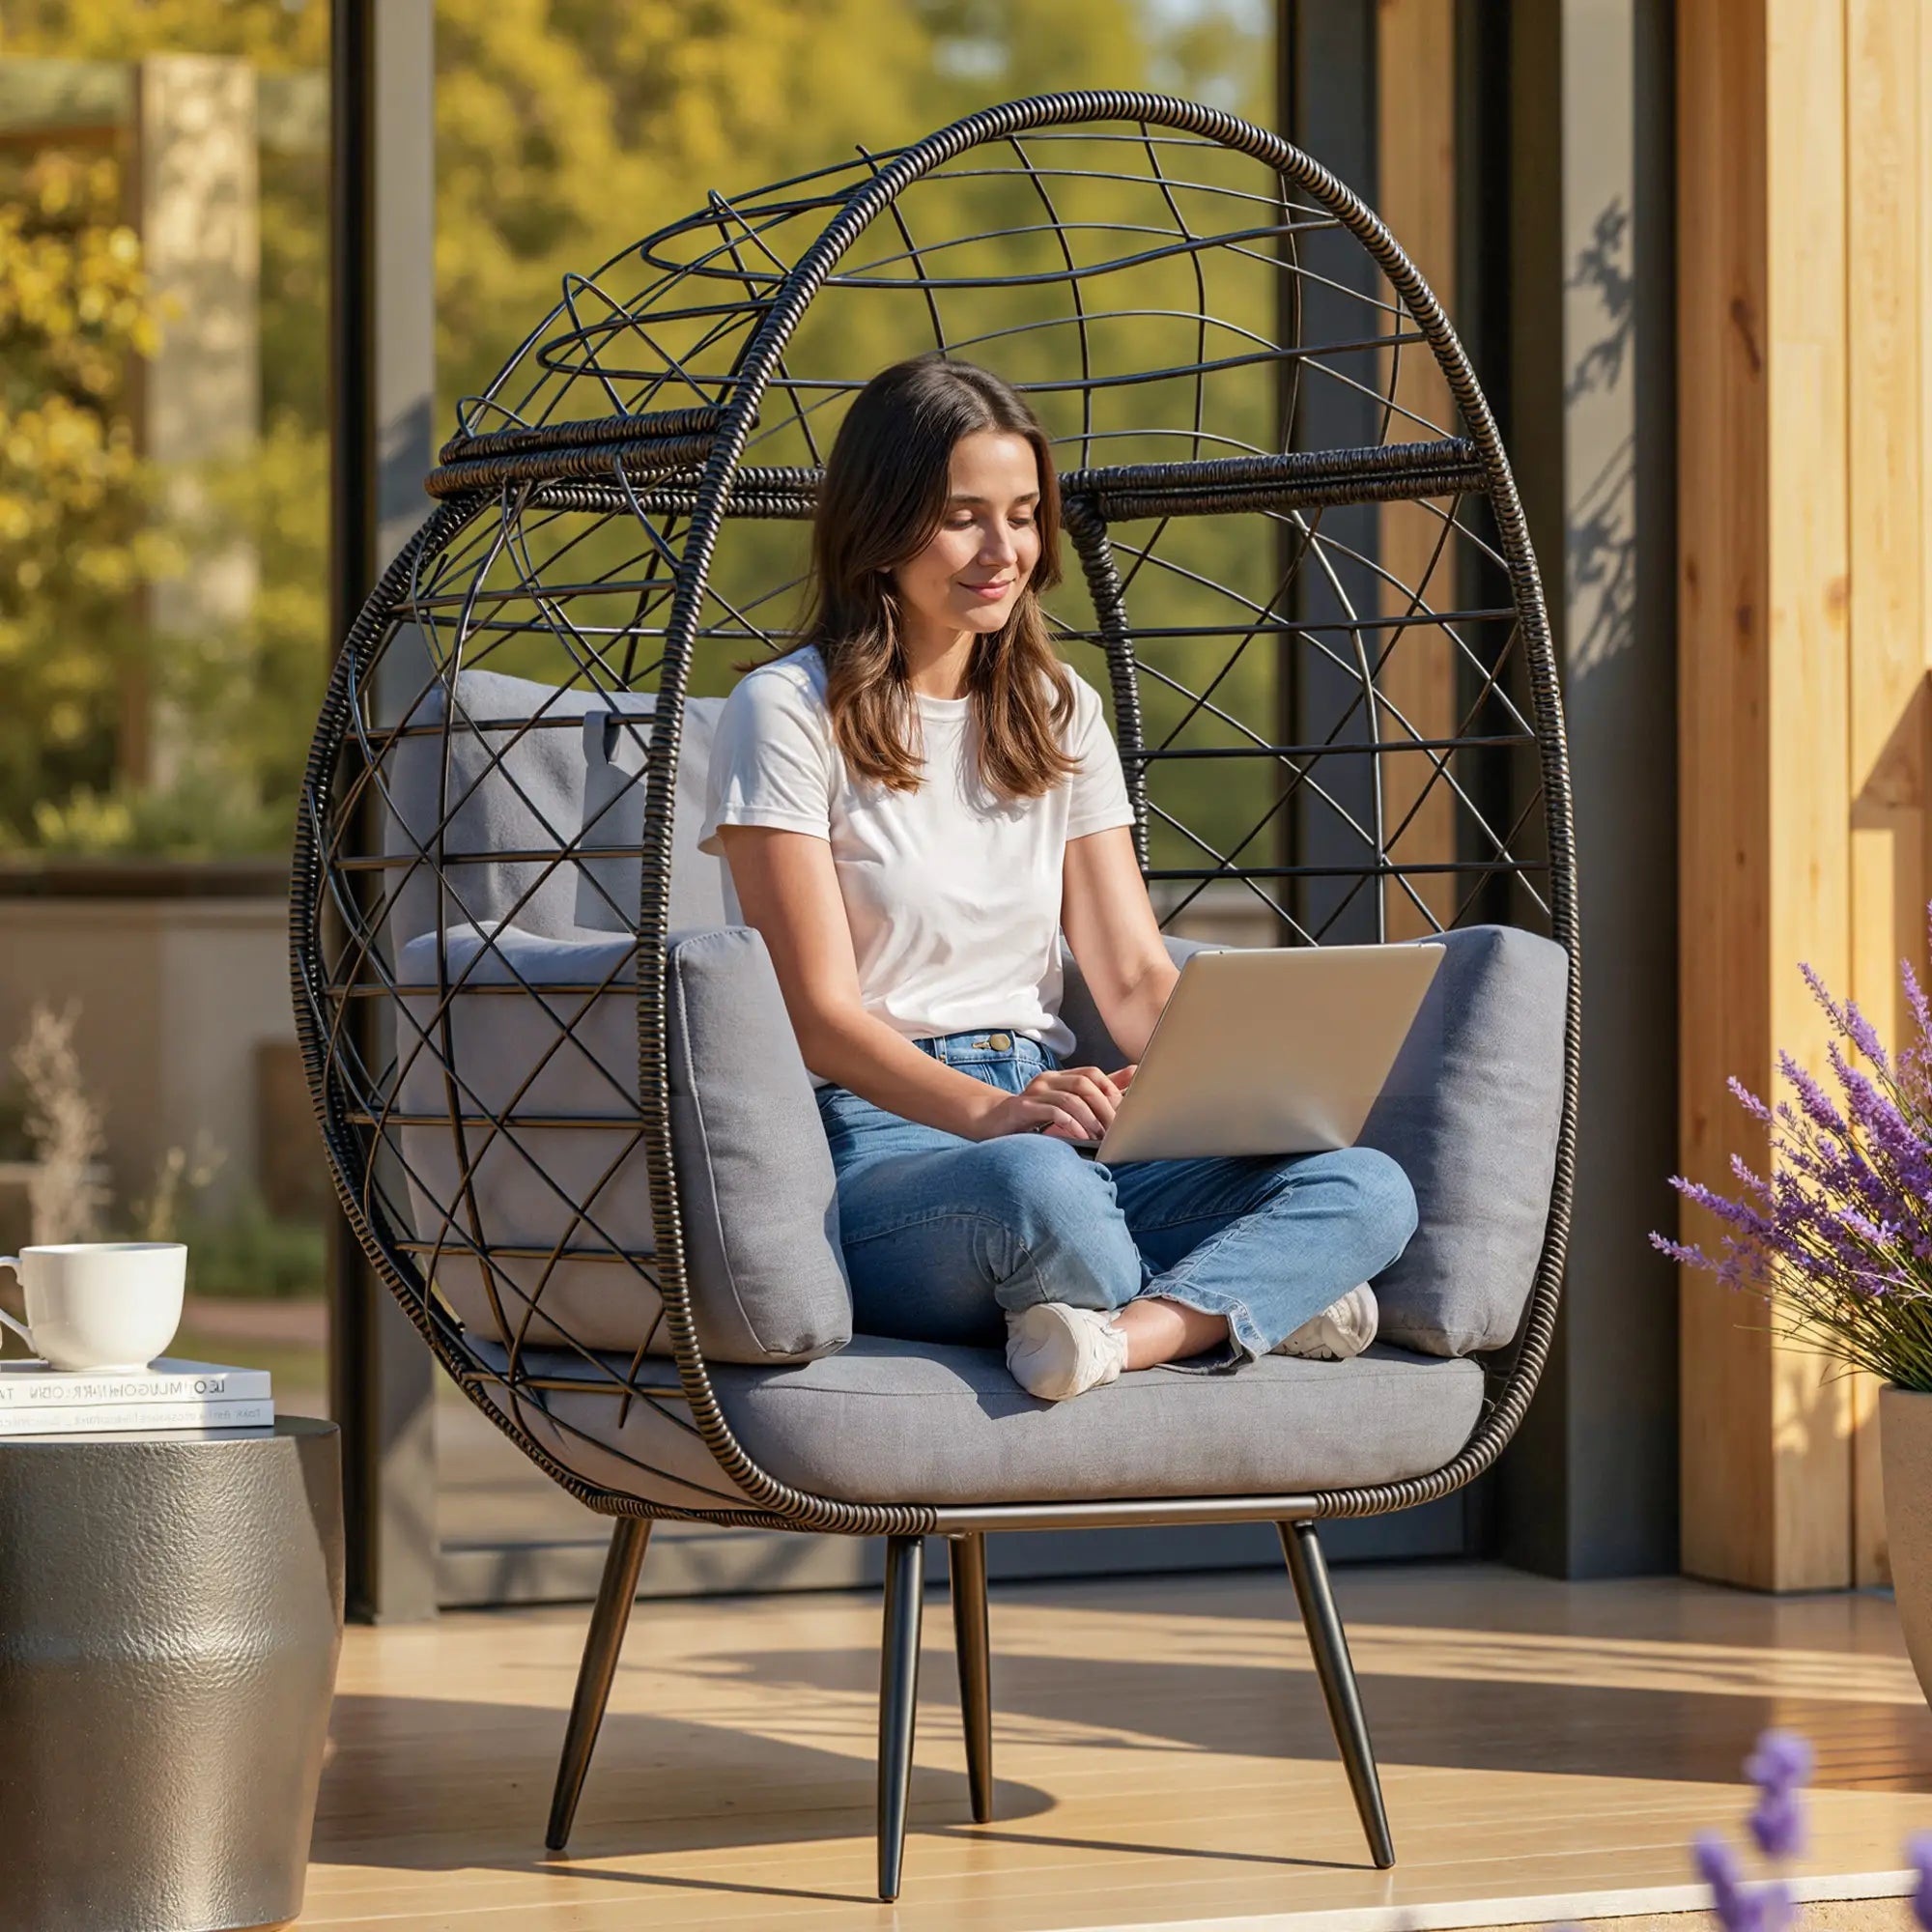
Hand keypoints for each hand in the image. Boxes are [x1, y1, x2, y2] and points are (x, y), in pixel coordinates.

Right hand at [969, 1064, 1125, 1141]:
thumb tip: (1133, 1073)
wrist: (992, 1123)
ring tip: (1099, 1136)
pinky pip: (1051, 1110)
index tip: (1122, 1113)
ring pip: (1069, 1098)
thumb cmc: (1033, 1116)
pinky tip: (1079, 1136)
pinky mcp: (1022, 1107)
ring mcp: (1034, 1092)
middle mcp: (1047, 1080)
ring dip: (1089, 1118)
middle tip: (1115, 1129)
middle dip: (1103, 1107)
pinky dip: (1069, 1123)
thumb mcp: (1065, 1105)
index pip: (1091, 1073)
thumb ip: (1096, 1092)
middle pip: (1083, 1084)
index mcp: (1058, 1077)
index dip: (1110, 1089)